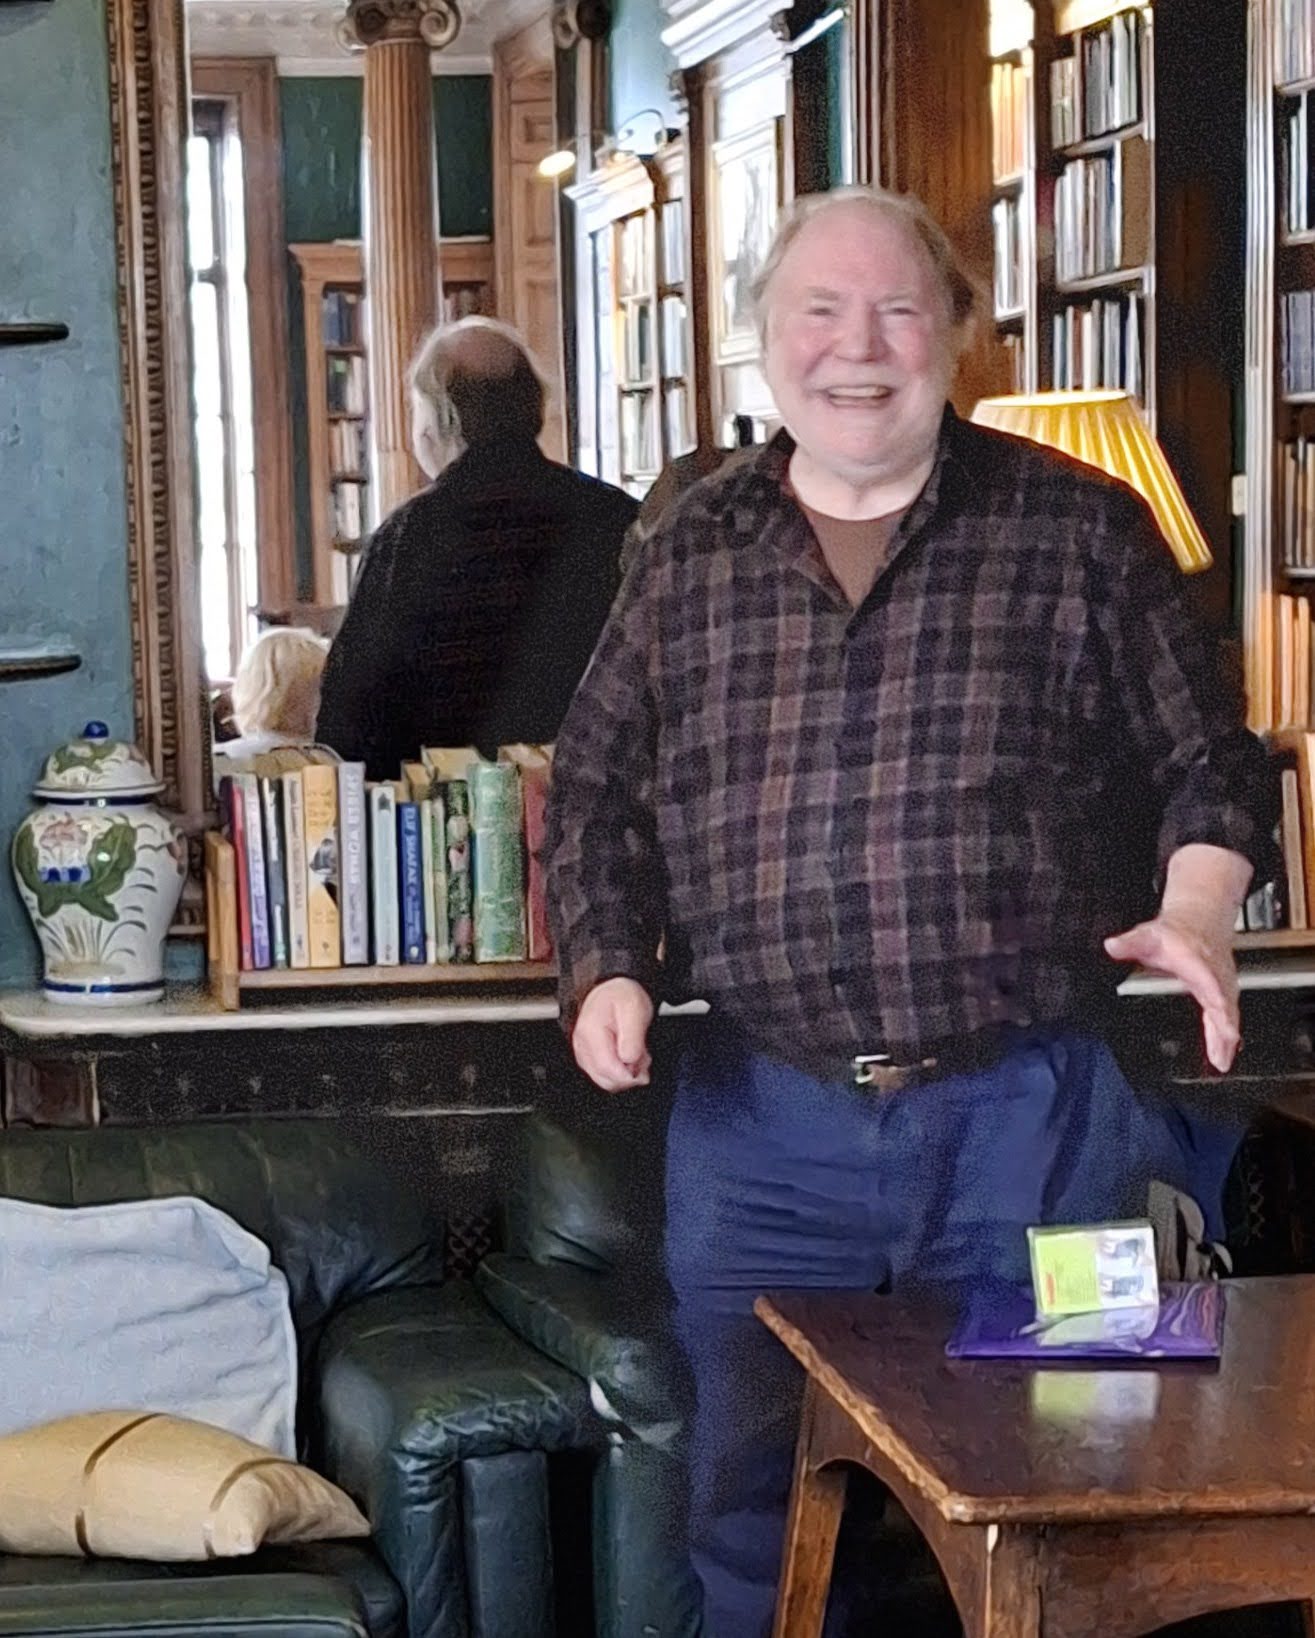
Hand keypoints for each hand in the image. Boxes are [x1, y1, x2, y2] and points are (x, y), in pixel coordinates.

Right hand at [572, 977, 654, 1091]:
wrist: (613, 989)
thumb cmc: (622, 996)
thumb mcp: (635, 1009)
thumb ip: (633, 1037)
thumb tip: (629, 1061)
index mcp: (591, 1031)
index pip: (607, 1068)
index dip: (628, 1075)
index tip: (644, 1067)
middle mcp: (582, 1045)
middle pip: (605, 1079)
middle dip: (629, 1076)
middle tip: (643, 1058)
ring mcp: (583, 1052)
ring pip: (604, 1081)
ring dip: (625, 1075)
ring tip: (637, 1055)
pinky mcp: (588, 1057)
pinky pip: (604, 1076)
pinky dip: (619, 1073)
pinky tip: (628, 1058)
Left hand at [1104, 913, 1240, 1072]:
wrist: (1200, 918)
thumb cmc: (1177, 932)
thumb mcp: (1150, 935)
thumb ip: (1131, 943)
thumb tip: (1112, 946)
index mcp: (1198, 964)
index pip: (1211, 986)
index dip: (1218, 1006)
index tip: (1222, 1025)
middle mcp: (1215, 976)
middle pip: (1224, 1007)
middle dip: (1224, 1033)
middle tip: (1220, 1060)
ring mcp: (1223, 985)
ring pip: (1229, 1014)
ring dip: (1227, 1039)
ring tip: (1221, 1062)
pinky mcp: (1224, 992)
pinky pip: (1228, 1016)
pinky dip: (1227, 1035)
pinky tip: (1223, 1053)